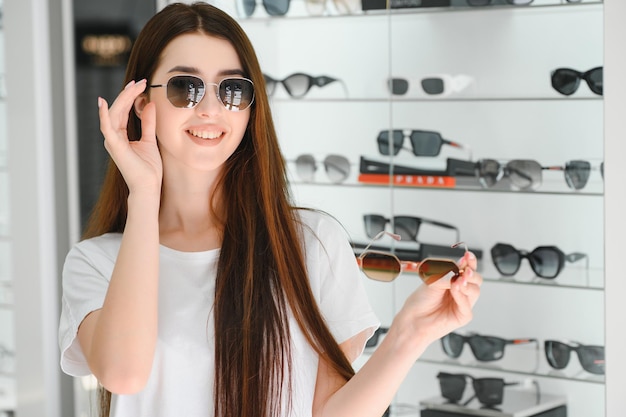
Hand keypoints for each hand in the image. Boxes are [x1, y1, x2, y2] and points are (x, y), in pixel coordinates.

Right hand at [98, 79, 162, 195]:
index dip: (131, 96)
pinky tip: (102, 103)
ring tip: (134, 86)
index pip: (123, 110)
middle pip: (117, 109)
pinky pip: (107, 127)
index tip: (141, 84)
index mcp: (120, 135)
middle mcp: (113, 136)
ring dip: (123, 98)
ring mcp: (112, 141)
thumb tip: (149, 104)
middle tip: (140, 81)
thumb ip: (148, 123)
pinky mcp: (114, 146)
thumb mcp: (150, 140)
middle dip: (128, 93)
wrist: (148, 186)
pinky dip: (103, 115)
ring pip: (113, 113)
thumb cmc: (148, 168)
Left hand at [394, 251, 481, 348]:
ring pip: (475, 291)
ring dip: (467, 285)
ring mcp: (463, 302)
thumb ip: (448, 275)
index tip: (468, 256)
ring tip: (457, 282)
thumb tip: (460, 271)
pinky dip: (461, 297)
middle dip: (472, 273)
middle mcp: (460, 290)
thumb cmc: (421, 300)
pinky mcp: (463, 315)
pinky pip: (467, 305)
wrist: (414, 318)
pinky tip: (455, 291)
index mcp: (454, 279)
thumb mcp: (433, 281)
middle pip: (476, 279)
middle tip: (465, 271)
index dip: (470, 261)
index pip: (467, 268)